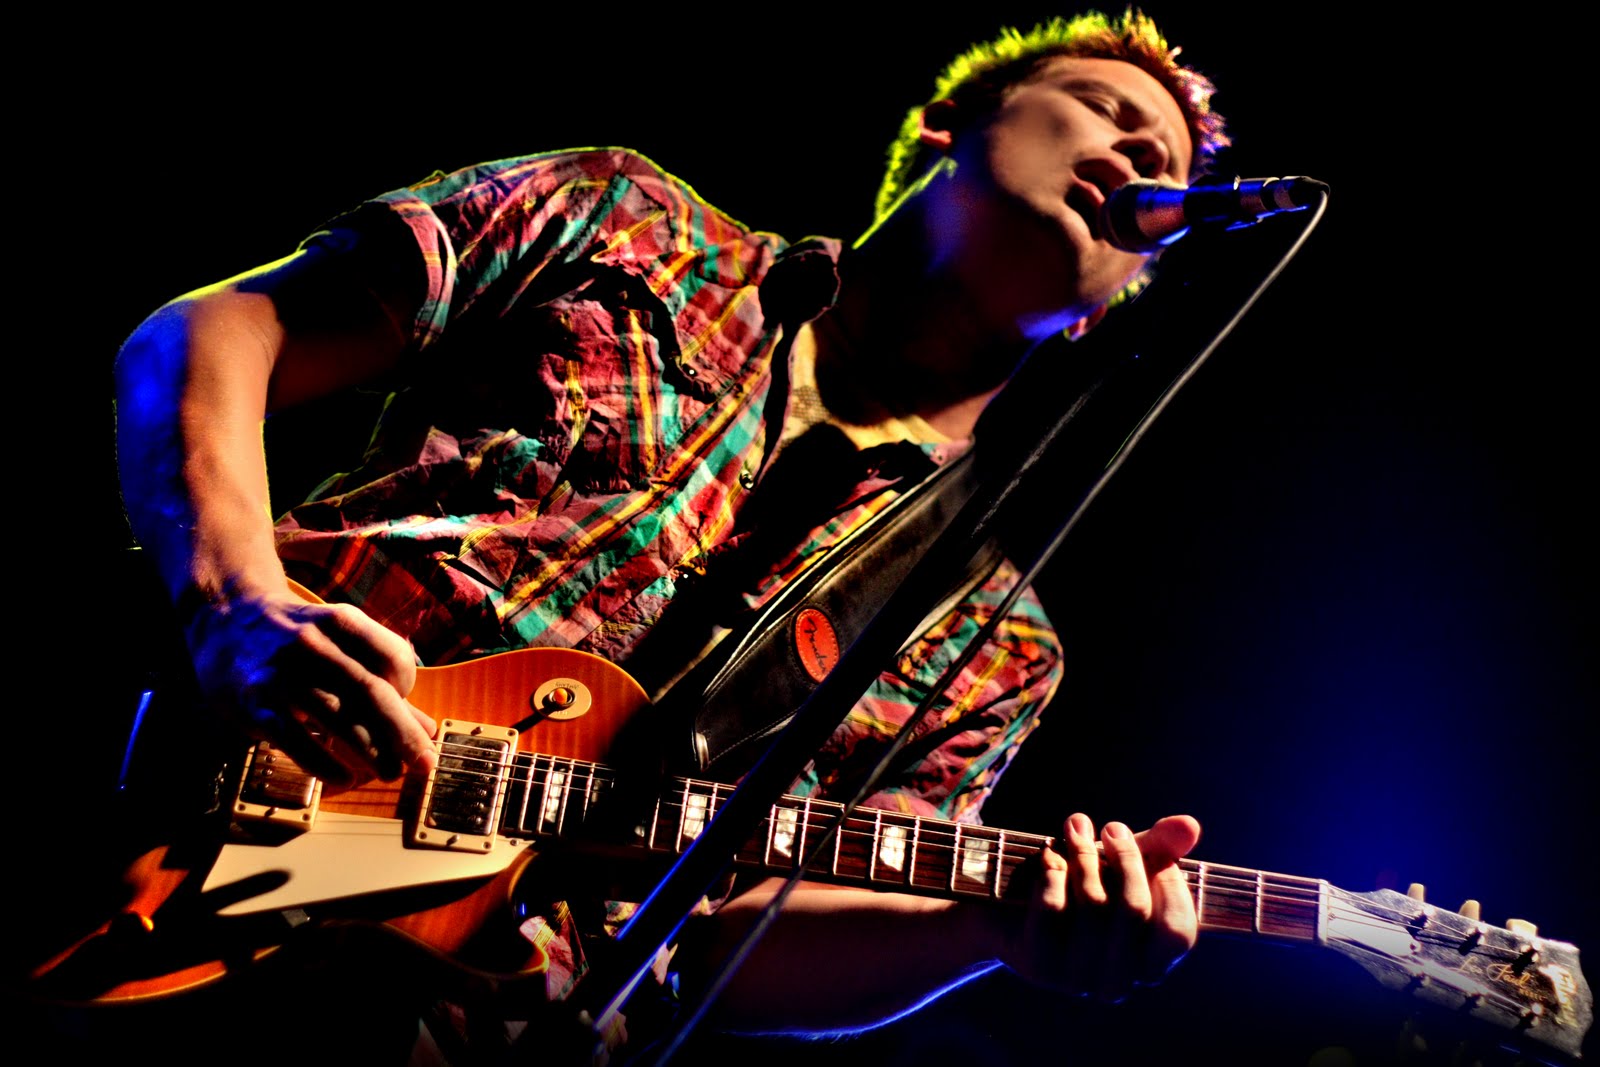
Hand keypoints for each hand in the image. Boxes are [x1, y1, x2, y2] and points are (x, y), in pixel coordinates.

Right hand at [182, 583, 435, 784]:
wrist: (222, 615)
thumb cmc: (295, 635)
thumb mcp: (339, 643)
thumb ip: (383, 683)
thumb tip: (429, 729)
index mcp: (340, 622)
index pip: (393, 656)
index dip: (410, 686)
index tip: (408, 709)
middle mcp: (312, 643)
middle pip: (369, 691)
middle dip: (402, 732)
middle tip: (425, 763)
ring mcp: (280, 673)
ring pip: (334, 715)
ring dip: (370, 750)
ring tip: (392, 773)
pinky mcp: (252, 702)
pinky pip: (292, 737)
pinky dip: (322, 761)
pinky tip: (345, 778)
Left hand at [1002, 812, 1199, 1001]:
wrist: (1010, 907)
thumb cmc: (1082, 885)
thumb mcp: (1125, 864)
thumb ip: (1162, 848)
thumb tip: (1190, 825)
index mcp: (1150, 965)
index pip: (1178, 932)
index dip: (1171, 884)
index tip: (1155, 850)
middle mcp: (1119, 982)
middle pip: (1134, 910)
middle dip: (1124, 857)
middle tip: (1110, 827)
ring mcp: (1078, 980)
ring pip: (1093, 905)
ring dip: (1085, 855)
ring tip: (1075, 828)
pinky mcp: (1040, 966)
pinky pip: (1052, 907)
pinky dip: (1052, 870)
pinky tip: (1050, 854)